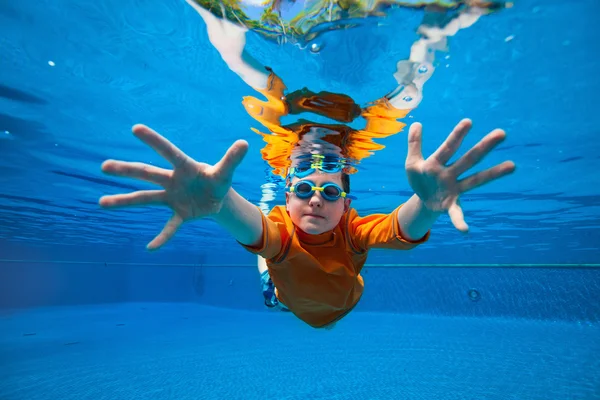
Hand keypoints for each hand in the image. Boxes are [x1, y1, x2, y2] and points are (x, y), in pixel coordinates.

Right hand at [99, 124, 247, 249]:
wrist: (217, 197)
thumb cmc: (217, 179)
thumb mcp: (225, 172)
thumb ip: (232, 159)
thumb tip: (245, 143)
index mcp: (185, 167)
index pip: (168, 152)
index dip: (154, 141)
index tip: (135, 128)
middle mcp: (173, 181)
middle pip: (148, 175)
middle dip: (127, 170)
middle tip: (104, 166)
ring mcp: (172, 198)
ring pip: (146, 199)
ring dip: (124, 201)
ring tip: (101, 203)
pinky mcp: (179, 214)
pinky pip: (169, 227)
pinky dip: (162, 237)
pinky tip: (151, 248)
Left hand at [405, 118, 514, 231]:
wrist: (422, 200)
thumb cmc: (420, 178)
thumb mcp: (412, 162)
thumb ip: (414, 144)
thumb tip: (416, 122)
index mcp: (437, 163)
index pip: (449, 147)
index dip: (457, 136)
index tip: (468, 121)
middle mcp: (450, 174)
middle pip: (469, 159)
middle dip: (484, 146)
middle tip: (502, 133)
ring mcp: (454, 189)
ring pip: (475, 180)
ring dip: (493, 173)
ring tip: (513, 165)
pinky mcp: (450, 205)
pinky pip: (456, 214)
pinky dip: (460, 221)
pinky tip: (465, 230)